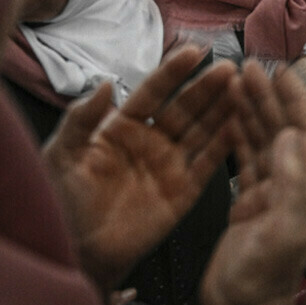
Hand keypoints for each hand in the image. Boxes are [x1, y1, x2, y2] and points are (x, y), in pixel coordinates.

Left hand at [43, 46, 238, 294]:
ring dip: (223, 109)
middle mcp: (151, 142)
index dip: (173, 73)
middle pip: (185, 108)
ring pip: (202, 131)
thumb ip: (80, 120)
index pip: (152, 93)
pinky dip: (227, 144)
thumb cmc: (61, 202)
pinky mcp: (185, 191)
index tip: (194, 52)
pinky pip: (209, 164)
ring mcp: (170, 165)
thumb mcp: (61, 156)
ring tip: (244, 89)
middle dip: (207, 87)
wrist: (76, 252)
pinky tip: (242, 124)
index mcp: (121, 128)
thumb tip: (105, 83)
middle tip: (230, 68)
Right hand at [201, 62, 305, 304]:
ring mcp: (273, 192)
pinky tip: (230, 115)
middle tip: (251, 66)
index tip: (281, 71)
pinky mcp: (251, 201)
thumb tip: (291, 135)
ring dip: (252, 109)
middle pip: (283, 129)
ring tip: (237, 80)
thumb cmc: (264, 277)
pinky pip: (246, 158)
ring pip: (264, 139)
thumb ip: (292, 181)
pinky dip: (238, 134)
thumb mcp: (285, 228)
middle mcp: (296, 185)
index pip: (305, 132)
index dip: (294, 100)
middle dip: (269, 97)